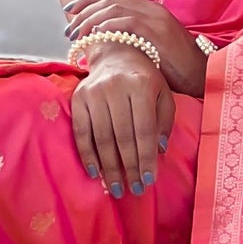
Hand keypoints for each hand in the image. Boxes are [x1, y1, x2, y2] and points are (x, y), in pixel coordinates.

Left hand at [64, 0, 208, 98]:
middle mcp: (153, 9)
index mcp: (150, 8)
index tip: (70, 10)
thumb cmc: (176, 64)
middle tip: (69, 27)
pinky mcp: (159, 34)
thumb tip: (120, 14)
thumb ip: (138, 25)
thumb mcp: (154, 40)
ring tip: (78, 35)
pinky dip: (109, 26)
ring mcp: (157, 20)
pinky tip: (97, 34)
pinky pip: (129, 23)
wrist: (203, 74)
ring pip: (115, 9)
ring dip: (91, 20)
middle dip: (84, 9)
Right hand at [71, 48, 171, 197]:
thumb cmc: (145, 79)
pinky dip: (87, 154)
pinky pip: (81, 132)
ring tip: (116, 188)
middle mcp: (116, 87)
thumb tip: (158, 152)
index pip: (144, 129)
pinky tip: (94, 172)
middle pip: (122, 136)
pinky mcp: (78, 98)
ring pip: (101, 137)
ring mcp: (94, 92)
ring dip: (109, 167)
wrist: (117, 52)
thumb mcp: (163, 94)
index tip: (148, 181)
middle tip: (133, 190)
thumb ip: (164, 121)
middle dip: (129, 167)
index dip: (146, 158)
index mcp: (142, 85)